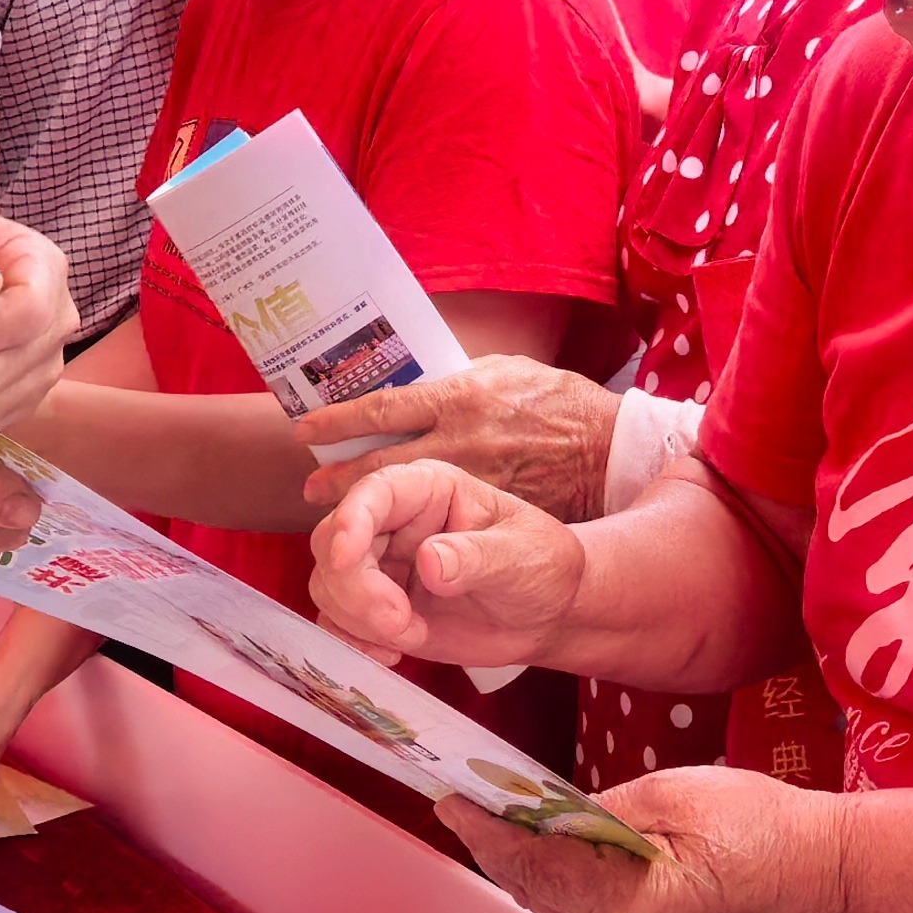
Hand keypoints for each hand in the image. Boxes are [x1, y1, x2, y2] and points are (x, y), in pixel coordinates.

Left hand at [295, 359, 622, 520]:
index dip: (337, 422)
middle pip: (379, 465)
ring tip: (339, 519)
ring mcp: (472, 485)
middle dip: (339, 480)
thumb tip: (412, 382)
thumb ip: (455, 380)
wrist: (608, 450)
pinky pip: (437, 531)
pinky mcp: (488, 519)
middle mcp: (459, 442)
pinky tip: (391, 542)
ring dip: (366, 512)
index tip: (304, 430)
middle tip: (311, 488)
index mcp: (459, 398)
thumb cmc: (557, 402)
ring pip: (403, 504)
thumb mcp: (504, 370)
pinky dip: (409, 537)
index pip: (380, 410)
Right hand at [307, 458, 588, 669]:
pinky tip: (391, 654)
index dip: (351, 520)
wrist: (545, 614)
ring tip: (411, 636)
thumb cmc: (542, 568)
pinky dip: (351, 640)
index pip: (374, 491)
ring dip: (357, 618)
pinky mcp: (375, 604)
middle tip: (399, 624)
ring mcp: (380, 563)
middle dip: (355, 588)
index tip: (349, 558)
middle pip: (333, 540)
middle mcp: (394, 520)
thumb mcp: (523, 557)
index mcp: (428, 489)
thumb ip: (478, 557)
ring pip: (328, 582)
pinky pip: (336, 619)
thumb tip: (428, 562)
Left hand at [442, 763, 846, 912]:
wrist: (821, 870)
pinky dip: (557, 875)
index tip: (454, 801)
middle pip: (536, 895)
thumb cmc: (760, 825)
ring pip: (555, 906)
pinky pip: (582, 910)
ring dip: (525, 862)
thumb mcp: (673, 795)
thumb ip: (601, 807)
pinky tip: (550, 840)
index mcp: (629, 909)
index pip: (537, 870)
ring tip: (498, 814)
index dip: (490, 834)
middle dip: (498, 848)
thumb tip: (548, 810)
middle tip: (466, 799)